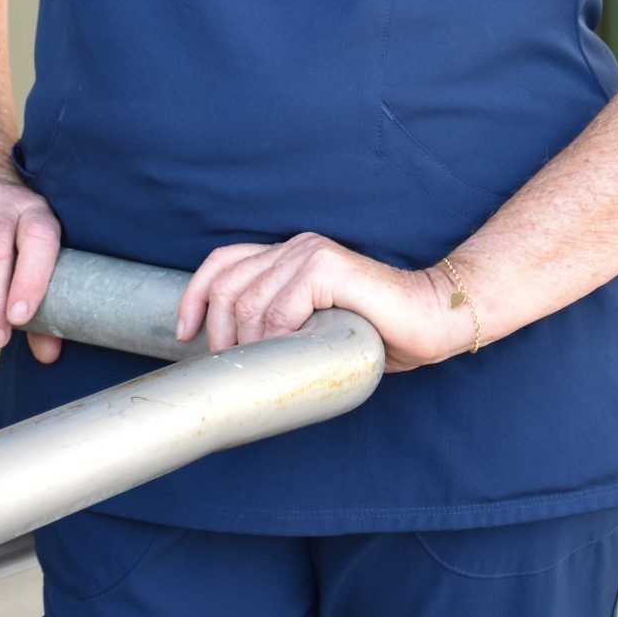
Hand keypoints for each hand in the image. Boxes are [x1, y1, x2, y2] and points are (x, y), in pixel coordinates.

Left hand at [173, 233, 477, 372]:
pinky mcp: (327, 268)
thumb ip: (279, 323)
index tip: (186, 336)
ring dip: (250, 345)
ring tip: (271, 367)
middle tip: (238, 369)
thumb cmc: (376, 331)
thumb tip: (230, 358)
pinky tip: (294, 353)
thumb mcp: (313, 324)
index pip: (222, 264)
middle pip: (228, 286)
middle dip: (221, 335)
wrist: (431, 319)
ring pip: (249, 303)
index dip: (194, 297)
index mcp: (288, 254)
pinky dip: (277, 339)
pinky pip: (279, 311)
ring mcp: (310, 253)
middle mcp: (295, 246)